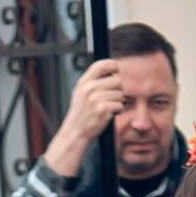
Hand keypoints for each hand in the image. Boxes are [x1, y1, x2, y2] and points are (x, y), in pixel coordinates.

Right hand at [45, 59, 126, 176]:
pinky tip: (110, 114)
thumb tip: (112, 71)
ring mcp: (96, 99)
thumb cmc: (82, 112)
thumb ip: (93, 81)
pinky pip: (120, 105)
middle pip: (116, 81)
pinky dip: (118, 110)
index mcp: (83, 83)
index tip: (117, 69)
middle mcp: (89, 89)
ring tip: (109, 107)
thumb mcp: (81, 93)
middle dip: (118, 90)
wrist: (75, 131)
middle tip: (111, 99)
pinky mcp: (103, 110)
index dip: (112, 65)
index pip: (100, 65)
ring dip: (118, 102)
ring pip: (120, 94)